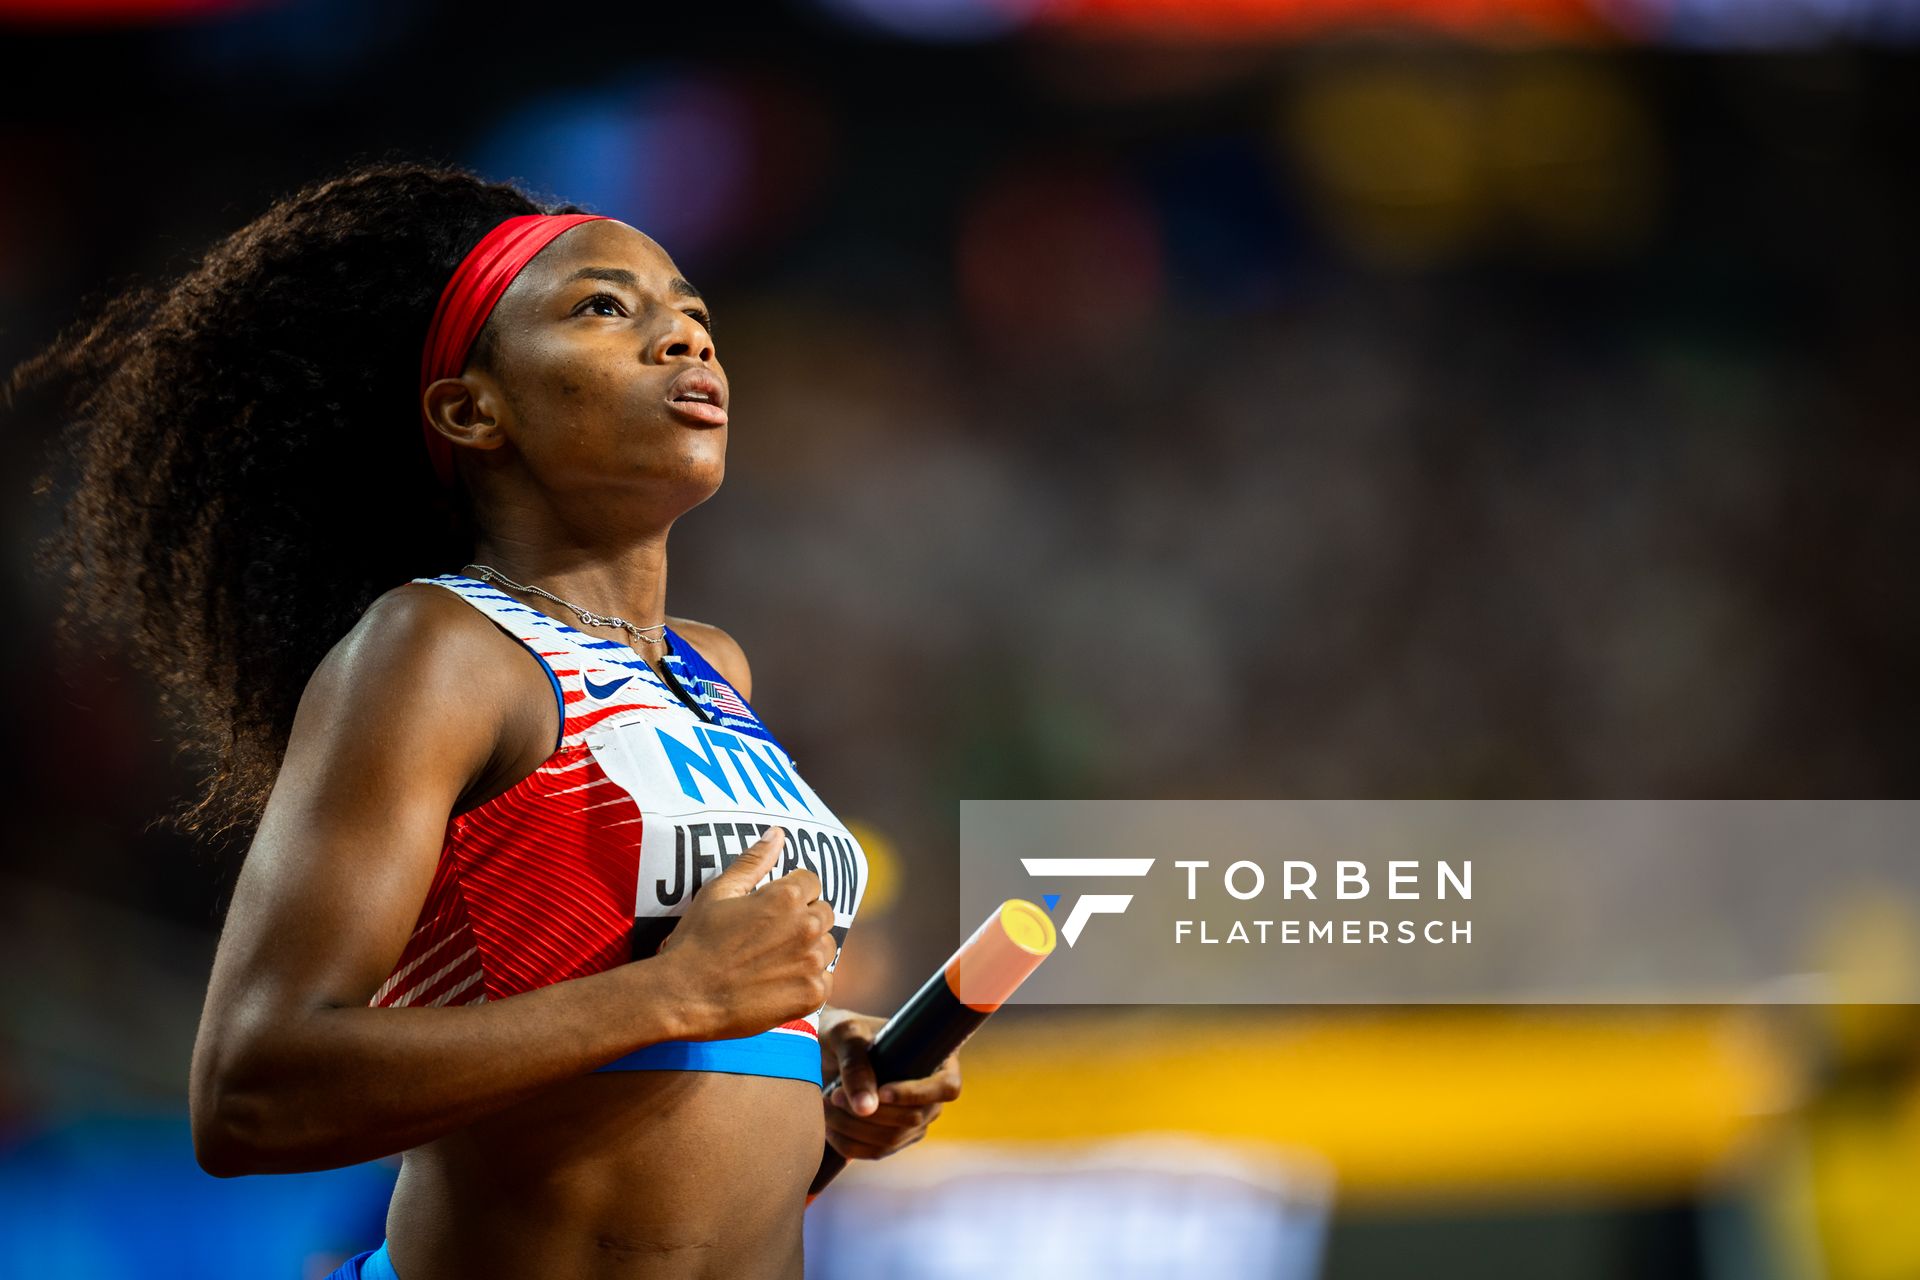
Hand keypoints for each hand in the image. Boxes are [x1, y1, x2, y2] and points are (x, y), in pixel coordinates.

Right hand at [654, 828, 836, 1040]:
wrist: (684, 996)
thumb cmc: (697, 941)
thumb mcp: (719, 892)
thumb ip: (753, 861)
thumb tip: (777, 834)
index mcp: (786, 897)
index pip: (811, 882)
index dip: (792, 892)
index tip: (773, 908)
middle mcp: (805, 927)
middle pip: (823, 913)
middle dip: (803, 919)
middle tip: (772, 936)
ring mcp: (811, 963)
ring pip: (826, 947)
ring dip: (808, 950)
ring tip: (774, 960)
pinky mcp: (811, 995)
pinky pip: (825, 981)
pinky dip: (808, 982)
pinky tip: (780, 983)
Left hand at [819, 1009, 961, 1159]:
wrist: (822, 1050)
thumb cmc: (841, 1032)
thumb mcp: (846, 1034)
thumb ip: (856, 1065)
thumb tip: (867, 1109)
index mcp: (935, 1058)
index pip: (947, 1087)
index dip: (918, 1094)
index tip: (882, 1092)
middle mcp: (930, 1094)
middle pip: (913, 1118)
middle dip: (871, 1112)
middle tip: (833, 1094)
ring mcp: (913, 1120)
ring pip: (891, 1139)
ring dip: (853, 1127)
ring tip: (826, 1103)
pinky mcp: (891, 1139)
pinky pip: (874, 1152)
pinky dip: (847, 1142)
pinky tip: (829, 1123)